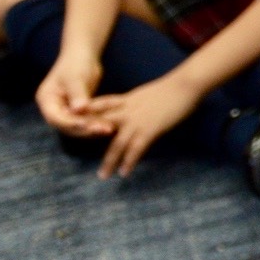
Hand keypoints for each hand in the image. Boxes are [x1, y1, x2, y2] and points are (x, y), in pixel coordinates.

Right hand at [34, 51, 103, 136]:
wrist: (83, 55)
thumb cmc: (76, 62)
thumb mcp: (76, 77)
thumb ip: (77, 94)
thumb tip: (79, 110)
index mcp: (47, 101)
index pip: (56, 118)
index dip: (71, 124)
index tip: (87, 125)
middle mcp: (54, 109)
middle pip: (67, 126)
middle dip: (86, 128)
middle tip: (103, 129)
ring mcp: (65, 111)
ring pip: (78, 126)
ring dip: (93, 128)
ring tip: (110, 128)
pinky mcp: (77, 112)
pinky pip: (86, 120)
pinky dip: (97, 122)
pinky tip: (111, 124)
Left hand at [82, 74, 199, 177]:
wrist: (185, 85)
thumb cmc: (172, 87)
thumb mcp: (148, 93)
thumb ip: (137, 103)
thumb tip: (134, 109)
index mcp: (126, 100)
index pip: (101, 106)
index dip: (86, 113)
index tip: (74, 121)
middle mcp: (126, 111)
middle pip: (102, 127)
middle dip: (90, 140)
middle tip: (78, 151)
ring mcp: (137, 121)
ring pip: (117, 143)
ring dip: (109, 161)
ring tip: (103, 175)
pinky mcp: (149, 129)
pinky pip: (136, 149)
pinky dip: (129, 161)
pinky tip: (124, 172)